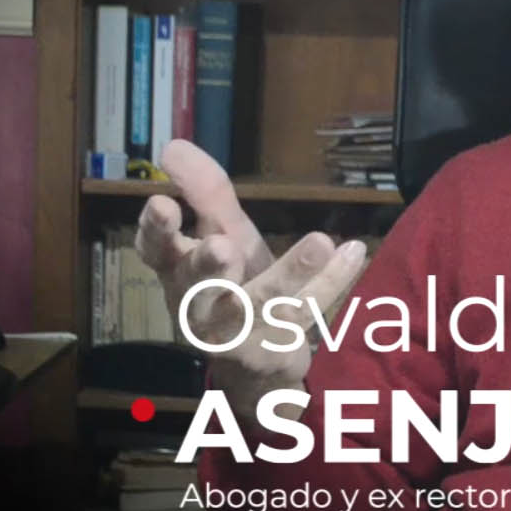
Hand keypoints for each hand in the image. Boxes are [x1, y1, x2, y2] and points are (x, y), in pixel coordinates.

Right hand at [135, 139, 368, 418]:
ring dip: (290, 273)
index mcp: (178, 274)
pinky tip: (354, 250)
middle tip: (222, 247)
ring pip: (262, 304)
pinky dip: (332, 282)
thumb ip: (204, 195)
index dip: (156, 231)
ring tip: (319, 240)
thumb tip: (173, 146)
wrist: (254, 365)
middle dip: (209, 269)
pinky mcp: (274, 350)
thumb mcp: (221, 235)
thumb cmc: (231, 285)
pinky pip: (307, 312)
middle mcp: (198, 307)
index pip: (157, 252)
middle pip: (200, 288)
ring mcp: (237, 334)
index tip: (162, 203)